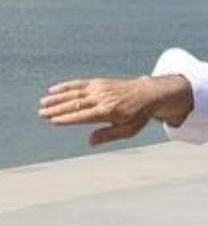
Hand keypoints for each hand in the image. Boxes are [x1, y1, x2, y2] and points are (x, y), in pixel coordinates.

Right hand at [39, 75, 192, 145]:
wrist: (147, 93)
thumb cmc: (137, 115)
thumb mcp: (128, 130)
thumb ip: (109, 135)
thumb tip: (90, 142)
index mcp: (109, 111)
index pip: (84, 116)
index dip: (68, 119)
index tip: (54, 121)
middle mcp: (102, 98)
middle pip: (75, 104)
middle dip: (57, 109)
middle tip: (42, 114)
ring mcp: (99, 89)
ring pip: (74, 92)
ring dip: (57, 98)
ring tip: (43, 103)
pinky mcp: (98, 82)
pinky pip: (79, 84)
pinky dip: (65, 86)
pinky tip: (53, 89)